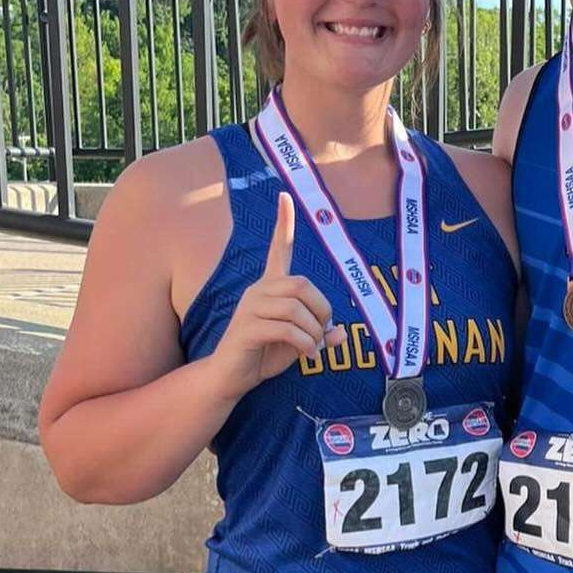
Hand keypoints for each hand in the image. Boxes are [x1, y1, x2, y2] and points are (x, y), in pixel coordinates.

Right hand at [208, 191, 342, 400]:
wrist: (231, 377)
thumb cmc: (264, 356)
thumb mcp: (299, 345)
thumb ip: (319, 334)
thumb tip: (342, 333)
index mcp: (270, 288)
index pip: (279, 249)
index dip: (284, 223)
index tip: (285, 195)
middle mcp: (258, 291)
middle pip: (302, 284)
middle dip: (322, 309)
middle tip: (323, 332)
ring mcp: (250, 309)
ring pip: (295, 308)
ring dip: (314, 332)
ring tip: (314, 349)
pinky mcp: (247, 329)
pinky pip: (286, 329)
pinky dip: (305, 343)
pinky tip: (307, 355)